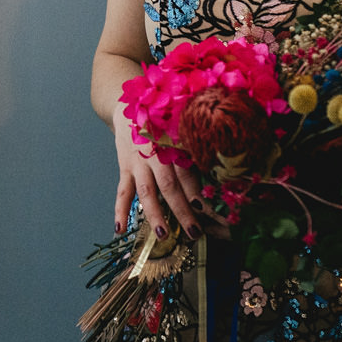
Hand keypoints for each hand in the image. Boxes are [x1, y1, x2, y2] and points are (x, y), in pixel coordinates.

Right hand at [112, 115, 224, 241]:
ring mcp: (139, 163)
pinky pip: (122, 191)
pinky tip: (120, 229)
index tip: (214, 215)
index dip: (201, 195)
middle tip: (194, 232)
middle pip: (170, 186)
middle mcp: (156, 155)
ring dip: (154, 214)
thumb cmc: (164, 121)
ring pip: (147, 192)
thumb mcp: (181, 128)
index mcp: (175, 145)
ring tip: (163, 234)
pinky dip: (120, 210)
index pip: (190, 174)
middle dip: (183, 210)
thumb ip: (196, 149)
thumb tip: (221, 172)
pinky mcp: (125, 168)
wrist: (129, 106)